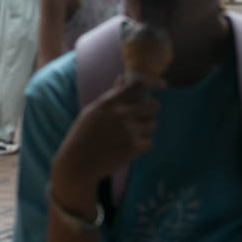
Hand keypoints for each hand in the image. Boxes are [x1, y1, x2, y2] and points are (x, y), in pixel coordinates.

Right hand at [52, 77, 161, 192]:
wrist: (78, 162)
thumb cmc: (84, 134)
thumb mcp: (93, 110)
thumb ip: (111, 94)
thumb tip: (123, 78)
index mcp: (110, 101)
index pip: (139, 84)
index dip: (154, 83)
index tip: (163, 86)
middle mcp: (121, 113)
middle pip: (153, 105)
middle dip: (151, 110)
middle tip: (143, 116)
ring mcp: (129, 130)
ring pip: (152, 124)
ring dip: (145, 129)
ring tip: (128, 136)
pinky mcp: (134, 147)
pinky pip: (149, 143)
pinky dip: (141, 146)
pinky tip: (125, 149)